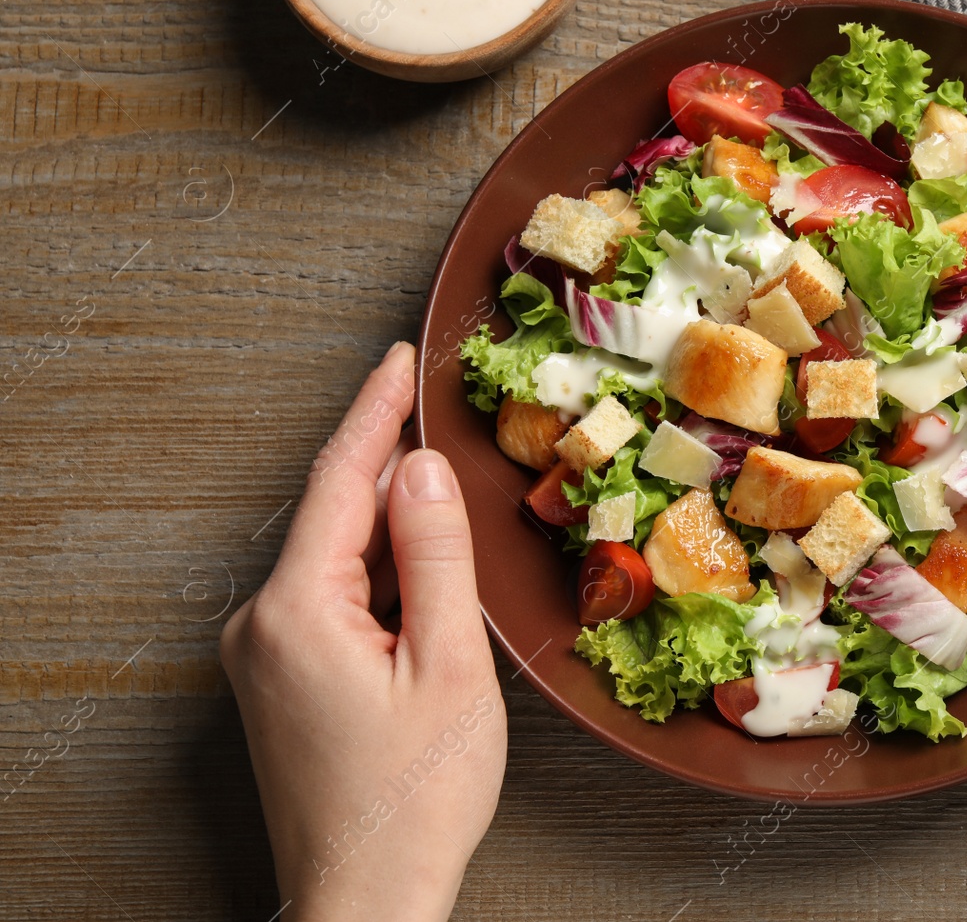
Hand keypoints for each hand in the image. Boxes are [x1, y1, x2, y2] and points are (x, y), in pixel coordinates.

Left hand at [221, 342, 506, 921]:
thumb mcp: (447, 666)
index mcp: (295, 610)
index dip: (374, 410)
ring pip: (334, 556)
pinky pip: (328, 596)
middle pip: (334, 514)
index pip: (339, 479)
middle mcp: (260, 623)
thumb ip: (435, 556)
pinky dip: (377, 571)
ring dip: (388, 522)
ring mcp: (263, 653)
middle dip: (387, 462)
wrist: (365, 897)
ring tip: (446, 494)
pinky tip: (421, 571)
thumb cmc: (413, 797)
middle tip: (436, 407)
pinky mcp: (278, 679)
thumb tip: (423, 469)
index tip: (399, 358)